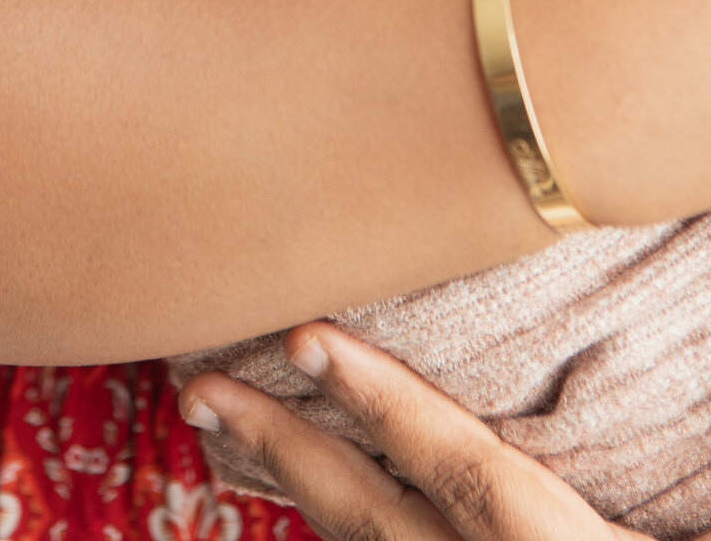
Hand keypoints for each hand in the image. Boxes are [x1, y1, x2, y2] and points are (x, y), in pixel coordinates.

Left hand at [177, 321, 693, 540]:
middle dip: (286, 451)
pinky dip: (338, 529)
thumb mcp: (688, 521)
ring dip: (295, 490)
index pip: (469, 478)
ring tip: (225, 421)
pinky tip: (301, 491)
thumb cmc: (680, 530)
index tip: (305, 339)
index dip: (389, 407)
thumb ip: (653, 473)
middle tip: (198, 387)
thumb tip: (558, 432)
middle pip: (378, 524)